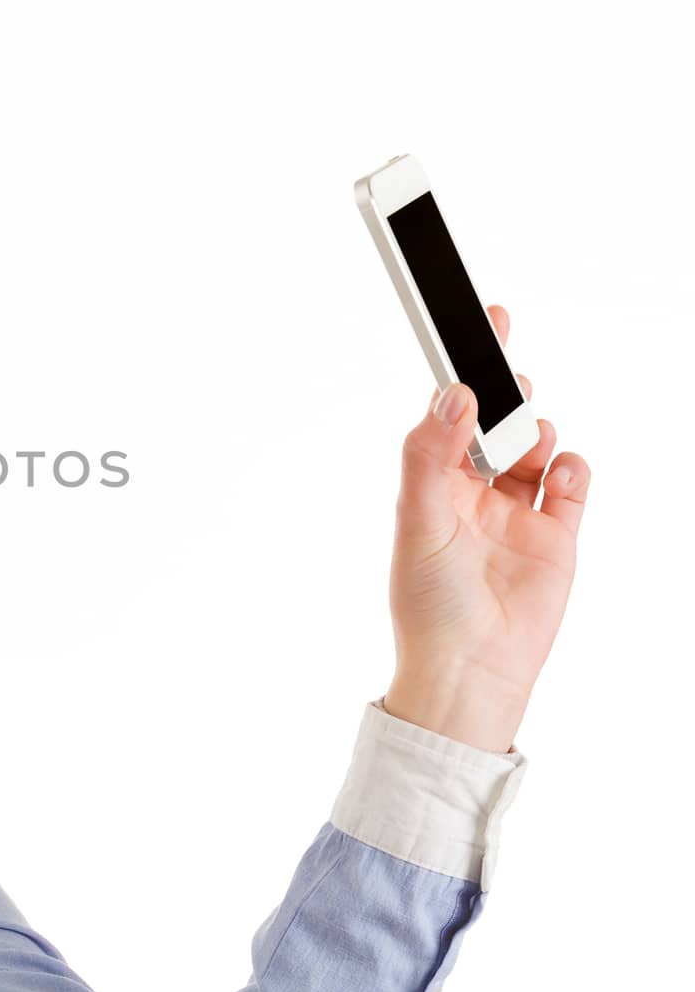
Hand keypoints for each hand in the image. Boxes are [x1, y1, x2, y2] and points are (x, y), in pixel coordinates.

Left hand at [382, 303, 590, 752]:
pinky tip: (561, 473)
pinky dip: (573, 469)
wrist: (471, 671)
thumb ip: (430, 454)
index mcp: (431, 482)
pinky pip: (572, 487)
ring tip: (531, 441)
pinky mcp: (557, 537)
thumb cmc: (427, 602)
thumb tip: (452, 395)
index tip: (478, 321)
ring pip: (537, 448)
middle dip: (509, 392)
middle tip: (512, 375)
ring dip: (538, 431)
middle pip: (498, 423)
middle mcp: (473, 491)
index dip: (465, 368)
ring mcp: (517, 512)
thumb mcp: (419, 518)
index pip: (450, 411)